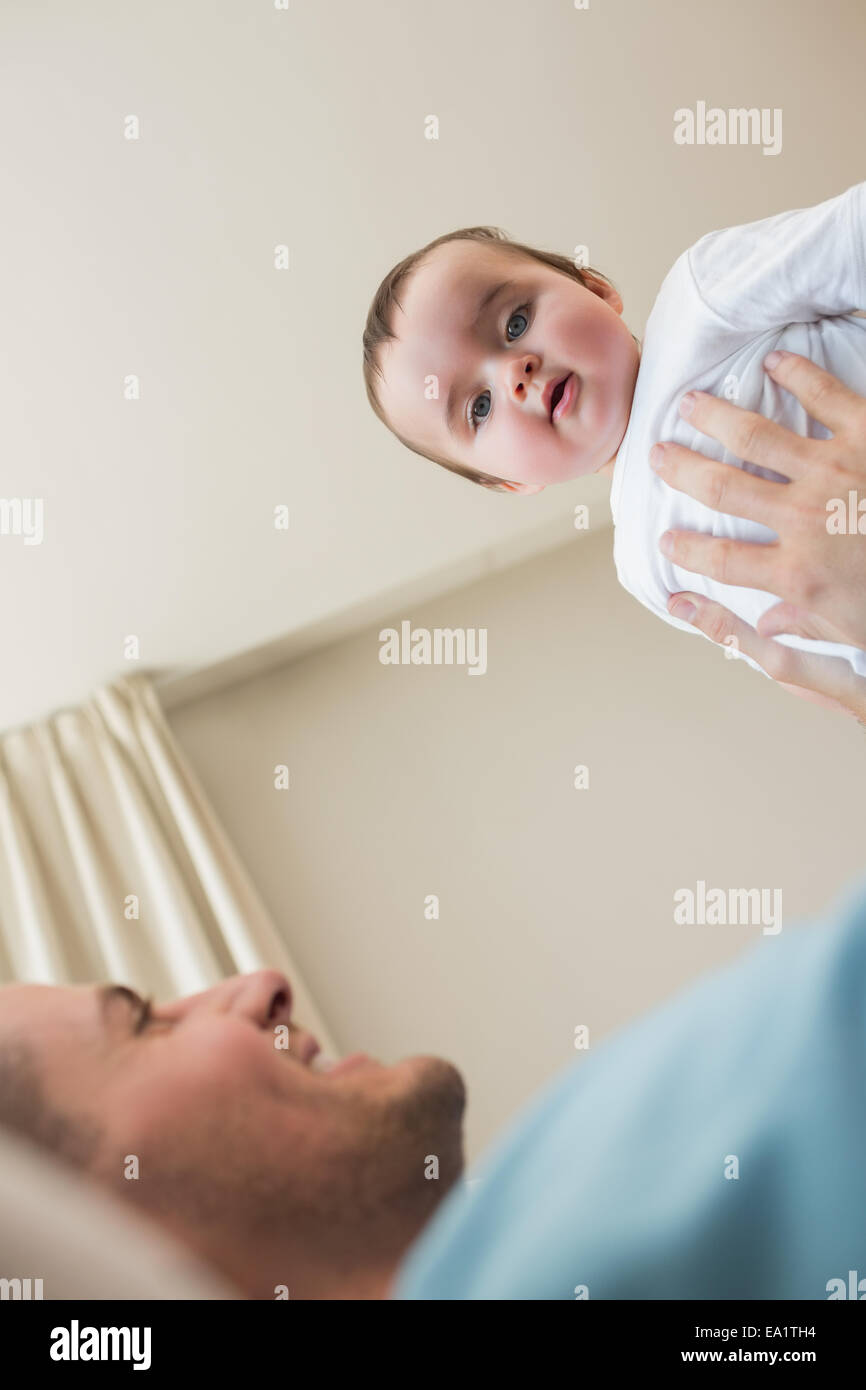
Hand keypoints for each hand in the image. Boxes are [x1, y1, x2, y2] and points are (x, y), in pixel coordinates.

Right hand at [649, 350, 865, 719]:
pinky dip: (797, 375)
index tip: (667, 539)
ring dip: (716, 417)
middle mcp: (803, 518)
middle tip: (658, 454)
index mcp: (797, 573)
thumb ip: (805, 628)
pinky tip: (777, 363)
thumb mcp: (856, 632)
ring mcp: (834, 470)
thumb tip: (765, 627)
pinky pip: (824, 395)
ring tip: (691, 403)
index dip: (687, 549)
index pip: (721, 559)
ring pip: (756, 436)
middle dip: (682, 469)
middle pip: (722, 489)